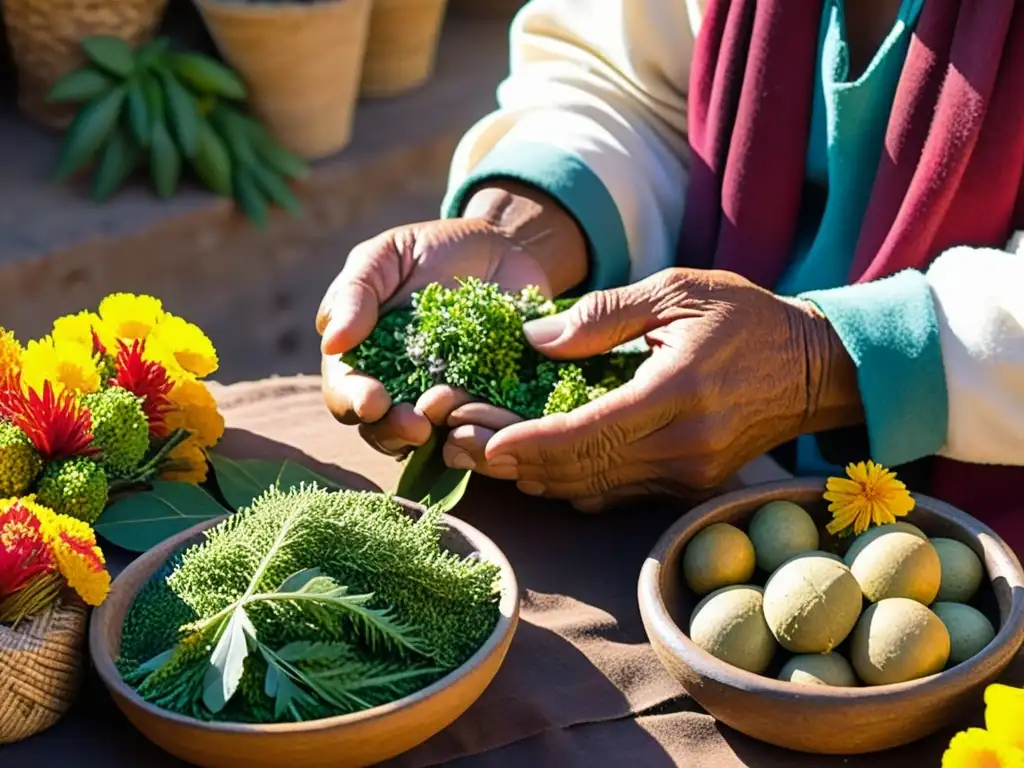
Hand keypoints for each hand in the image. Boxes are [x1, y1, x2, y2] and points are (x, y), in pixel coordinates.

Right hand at [317, 182, 587, 457]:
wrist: (501, 246)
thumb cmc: (429, 250)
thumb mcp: (385, 257)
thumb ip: (355, 294)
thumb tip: (331, 342)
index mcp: (363, 360)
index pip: (345, 394)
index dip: (354, 403)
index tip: (372, 401)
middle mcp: (400, 390)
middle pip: (383, 431)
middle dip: (395, 432)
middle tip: (417, 425)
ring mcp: (446, 400)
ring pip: (434, 440)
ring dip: (440, 436)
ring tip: (453, 411)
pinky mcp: (491, 402)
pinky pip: (485, 428)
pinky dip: (487, 428)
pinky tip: (493, 416)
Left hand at [448, 268, 863, 510]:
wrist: (817, 368)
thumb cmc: (746, 317)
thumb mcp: (676, 290)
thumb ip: (603, 315)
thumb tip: (536, 340)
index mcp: (678, 390)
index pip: (589, 430)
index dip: (530, 441)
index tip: (485, 441)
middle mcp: (685, 445)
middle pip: (581, 467)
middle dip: (517, 462)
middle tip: (464, 446)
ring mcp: (690, 474)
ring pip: (595, 487)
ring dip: (537, 477)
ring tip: (486, 460)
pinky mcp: (692, 487)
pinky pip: (618, 494)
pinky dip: (574, 485)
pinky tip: (539, 472)